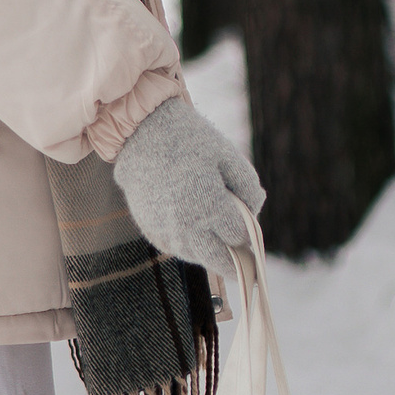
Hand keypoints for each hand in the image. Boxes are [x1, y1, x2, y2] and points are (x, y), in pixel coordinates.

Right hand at [112, 96, 264, 275]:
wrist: (140, 134)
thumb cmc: (189, 140)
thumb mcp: (228, 155)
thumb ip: (249, 187)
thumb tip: (254, 212)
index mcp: (210, 208)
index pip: (239, 239)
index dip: (248, 235)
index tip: (252, 234)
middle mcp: (186, 227)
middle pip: (219, 261)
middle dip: (234, 260)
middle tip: (244, 254)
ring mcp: (165, 232)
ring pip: (197, 256)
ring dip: (209, 250)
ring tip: (214, 231)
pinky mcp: (150, 230)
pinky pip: (175, 247)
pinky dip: (187, 242)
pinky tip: (189, 222)